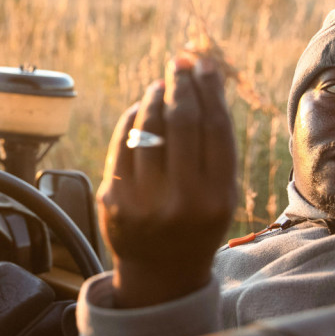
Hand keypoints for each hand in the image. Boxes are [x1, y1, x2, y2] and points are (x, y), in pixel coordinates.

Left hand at [96, 55, 236, 307]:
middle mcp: (181, 200)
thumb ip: (216, 143)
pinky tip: (142, 109)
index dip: (209, 89)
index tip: (205, 64)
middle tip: (180, 63)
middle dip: (181, 84)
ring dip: (155, 96)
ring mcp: (143, 200)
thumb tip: (204, 78)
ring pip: (148, 126)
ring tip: (161, 85)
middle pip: (182, 122)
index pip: (215, 128)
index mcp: (217, 198)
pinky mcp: (113, 197)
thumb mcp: (221, 192)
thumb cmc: (198, 221)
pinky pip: (122, 141)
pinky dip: (133, 118)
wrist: (160, 272)